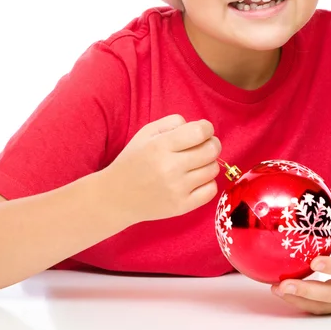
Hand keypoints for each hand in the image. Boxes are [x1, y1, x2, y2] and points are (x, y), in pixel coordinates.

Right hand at [99, 114, 220, 224]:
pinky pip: (211, 190)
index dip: (206, 128)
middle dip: (212, 143)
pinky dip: (208, 182)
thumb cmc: (134, 160)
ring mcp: (177, 189)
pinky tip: (196, 179)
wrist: (117, 196)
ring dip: (208, 163)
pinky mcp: (182, 206)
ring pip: (213, 169)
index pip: (200, 132)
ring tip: (195, 163)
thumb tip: (200, 128)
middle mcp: (170, 168)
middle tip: (203, 146)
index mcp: (160, 146)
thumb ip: (173, 123)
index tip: (202, 130)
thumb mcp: (146, 133)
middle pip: (212, 150)